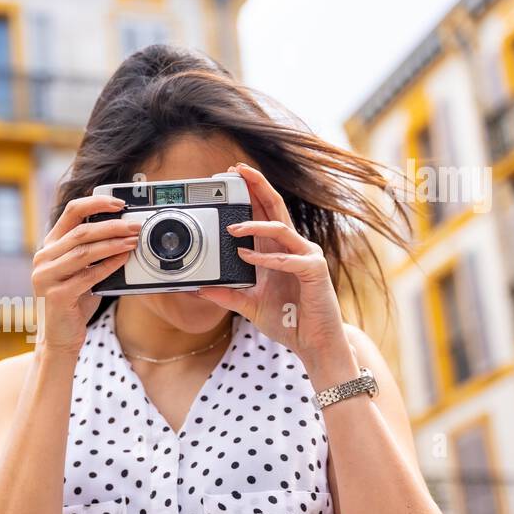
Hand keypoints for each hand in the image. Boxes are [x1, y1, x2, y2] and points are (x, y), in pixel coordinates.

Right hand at [31, 195, 139, 354]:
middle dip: (112, 226)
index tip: (120, 203)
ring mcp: (46, 276)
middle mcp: (43, 258)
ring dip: (113, 244)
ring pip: (84, 252)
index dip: (96, 203)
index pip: (71, 212)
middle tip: (134, 225)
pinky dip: (108, 266)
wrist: (59, 338)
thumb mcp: (80, 272)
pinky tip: (123, 260)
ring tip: (133, 241)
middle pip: (81, 232)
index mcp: (49, 246)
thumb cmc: (73, 303)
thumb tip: (125, 234)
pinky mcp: (56, 295)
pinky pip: (88, 276)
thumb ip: (93, 253)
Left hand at [196, 163, 352, 378]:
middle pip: (275, 207)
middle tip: (236, 170)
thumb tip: (199, 288)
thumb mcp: (249, 306)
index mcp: (277, 251)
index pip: (263, 213)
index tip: (229, 178)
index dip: (250, 193)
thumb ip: (226, 295)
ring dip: (255, 224)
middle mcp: (293, 248)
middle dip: (257, 186)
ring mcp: (306, 256)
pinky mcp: (315, 271)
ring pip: (281, 228)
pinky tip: (248, 258)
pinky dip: (268, 258)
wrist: (314, 343)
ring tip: (232, 228)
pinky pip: (289, 259)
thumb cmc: (288, 321)